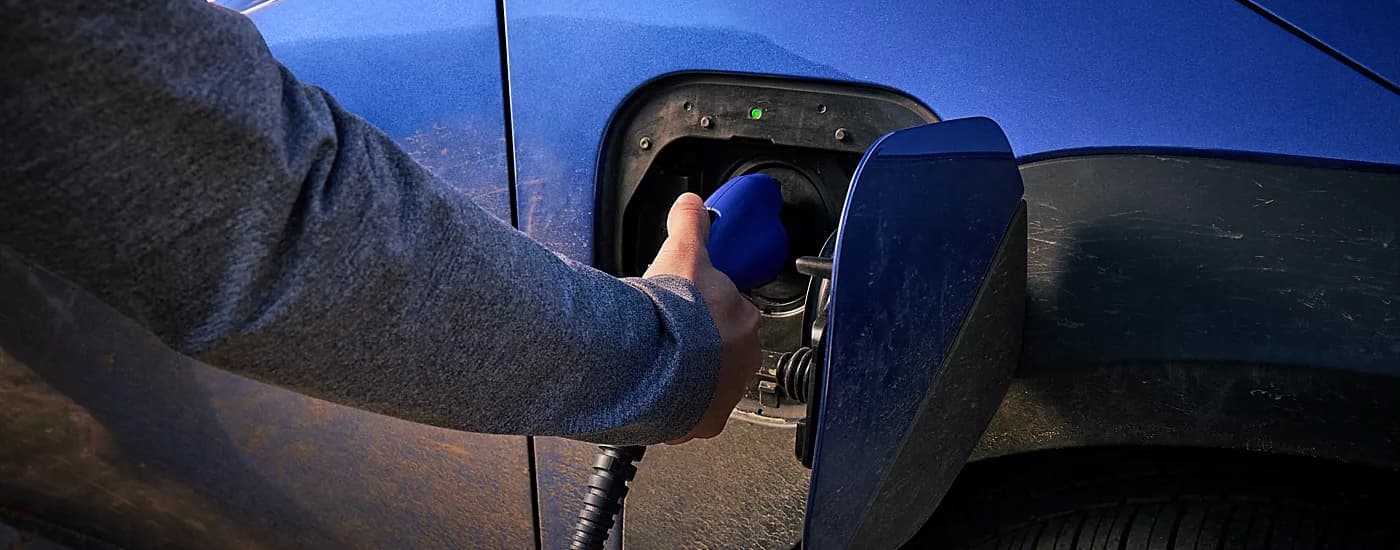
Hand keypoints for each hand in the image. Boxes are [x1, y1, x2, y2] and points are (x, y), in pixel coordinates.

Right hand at [644, 193, 761, 443]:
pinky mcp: (704, 423)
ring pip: (710, 384)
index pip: (732, 314)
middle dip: (700, 345)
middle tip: (669, 336)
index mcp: (746, 322)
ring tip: (660, 365)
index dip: (706, 310)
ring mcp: (726, 396)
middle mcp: (744, 363)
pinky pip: (693, 416)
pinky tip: (658, 394)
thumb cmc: (673, 313)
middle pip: (722, 351)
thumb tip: (691, 202)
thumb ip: (690, 224)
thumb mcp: (683, 253)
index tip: (686, 311)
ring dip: (690, 377)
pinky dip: (678, 408)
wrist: (652, 363)